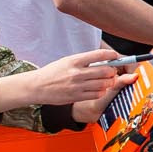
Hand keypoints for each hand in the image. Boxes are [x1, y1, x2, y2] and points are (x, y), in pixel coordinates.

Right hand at [0, 49, 133, 115]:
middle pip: (105, 71)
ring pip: (103, 84)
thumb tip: (103, 60)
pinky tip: (99, 89)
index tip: (115, 56)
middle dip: (112, 71)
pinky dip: (102, 91)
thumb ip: (84, 61)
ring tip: (107, 80)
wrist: (37, 86)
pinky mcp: (77, 97)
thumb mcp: (67, 61)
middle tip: (112, 71)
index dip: (112, 55)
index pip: (99, 55)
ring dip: (109, 82)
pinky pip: (97, 94)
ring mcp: (77, 86)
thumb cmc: (53, 72)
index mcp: (75, 60)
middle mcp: (77, 73)